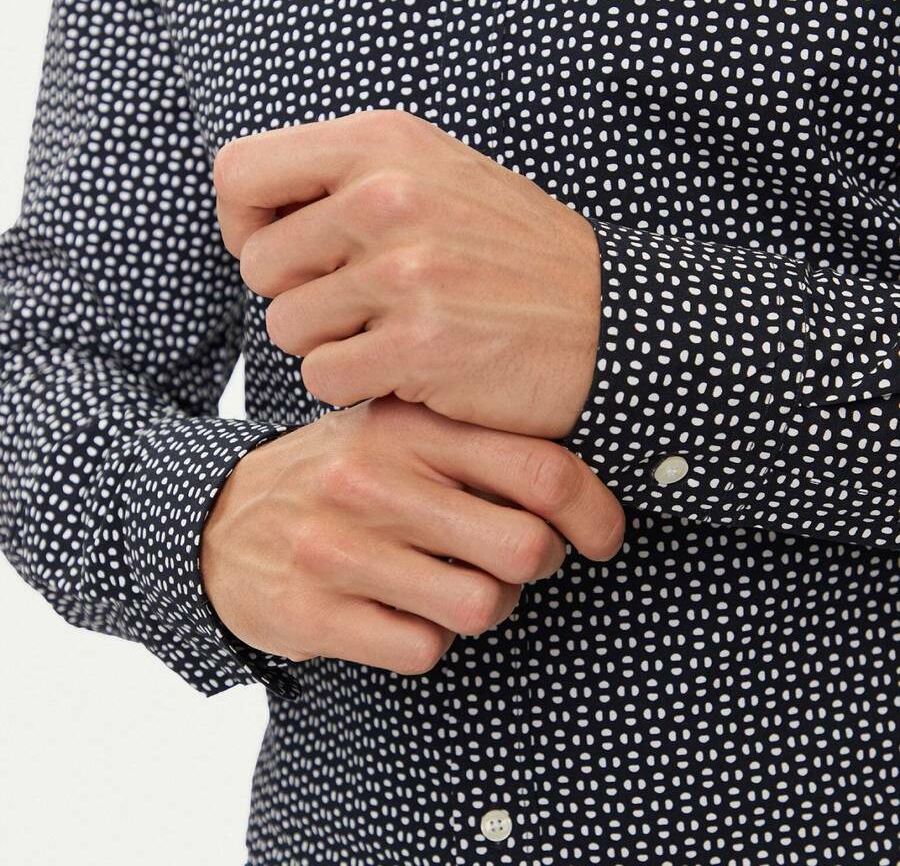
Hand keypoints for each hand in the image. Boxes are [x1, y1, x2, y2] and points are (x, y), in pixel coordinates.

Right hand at [200, 396, 624, 673]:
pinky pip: (422, 648)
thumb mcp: (394, 427)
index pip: (541, 469)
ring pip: (481, 606)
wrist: (215, 517)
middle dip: (539, 564)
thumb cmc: (337, 472)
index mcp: (409, 426)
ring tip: (460, 584)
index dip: (595, 511)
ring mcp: (340, 547)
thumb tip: (579, 475)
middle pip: (525, 547)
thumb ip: (471, 438)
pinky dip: (429, 639)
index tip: (603, 535)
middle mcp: (375, 480)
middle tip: (519, 558)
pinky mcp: (312, 612)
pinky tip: (406, 610)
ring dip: (487, 606)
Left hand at [214, 108, 601, 438]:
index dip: (247, 222)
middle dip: (296, 293)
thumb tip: (248, 205)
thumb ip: (346, 176)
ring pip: (286, 327)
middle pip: (257, 263)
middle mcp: (388, 195)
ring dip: (329, 343)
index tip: (290, 251)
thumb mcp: (434, 175)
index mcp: (384, 142)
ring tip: (393, 330)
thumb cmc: (510, 254)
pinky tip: (410, 367)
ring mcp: (405, 270)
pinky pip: (324, 379)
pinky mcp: (418, 344)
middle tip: (361, 302)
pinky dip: (358, 385)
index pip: (239, 172)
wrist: (608, 319)